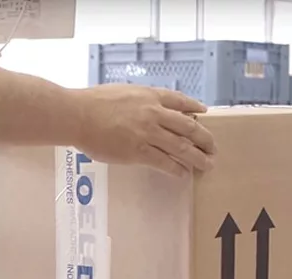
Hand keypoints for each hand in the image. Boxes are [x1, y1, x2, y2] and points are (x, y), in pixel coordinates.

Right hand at [73, 84, 215, 176]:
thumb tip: (144, 106)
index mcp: (150, 96)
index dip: (195, 108)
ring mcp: (148, 133)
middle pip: (189, 127)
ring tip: (207, 164)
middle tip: (213, 148)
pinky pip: (164, 162)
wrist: (78, 115)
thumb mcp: (122, 91)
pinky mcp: (138, 152)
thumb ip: (138, 100)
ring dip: (198, 157)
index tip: (204, 113)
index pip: (181, 101)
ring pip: (182, 147)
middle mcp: (155, 113)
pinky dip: (177, 169)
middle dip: (205, 139)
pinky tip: (183, 174)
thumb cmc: (92, 102)